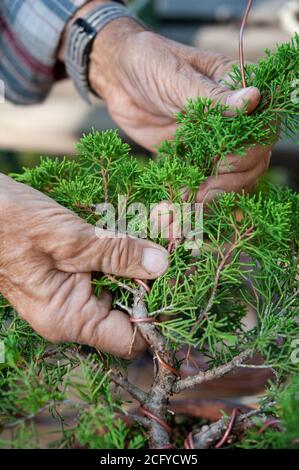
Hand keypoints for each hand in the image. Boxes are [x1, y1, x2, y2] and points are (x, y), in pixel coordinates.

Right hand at [0, 174, 168, 357]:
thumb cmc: (11, 223)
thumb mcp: (69, 239)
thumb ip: (117, 254)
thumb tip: (162, 266)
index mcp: (69, 319)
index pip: (130, 338)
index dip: (158, 315)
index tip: (179, 281)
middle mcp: (71, 314)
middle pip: (129, 311)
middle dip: (154, 279)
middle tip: (174, 244)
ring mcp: (69, 295)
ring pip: (120, 287)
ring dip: (140, 261)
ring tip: (162, 229)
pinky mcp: (68, 274)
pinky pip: (106, 271)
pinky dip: (123, 252)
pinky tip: (137, 230)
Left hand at [88, 18, 270, 199]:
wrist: (117, 77)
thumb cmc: (150, 64)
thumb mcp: (179, 78)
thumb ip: (213, 97)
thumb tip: (253, 99)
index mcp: (237, 93)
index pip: (262, 130)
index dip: (250, 152)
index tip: (223, 162)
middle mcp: (231, 122)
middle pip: (252, 162)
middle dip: (230, 183)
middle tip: (202, 193)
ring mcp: (213, 143)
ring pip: (230, 179)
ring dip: (212, 198)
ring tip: (186, 207)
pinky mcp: (193, 158)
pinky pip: (202, 184)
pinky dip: (192, 200)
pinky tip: (176, 208)